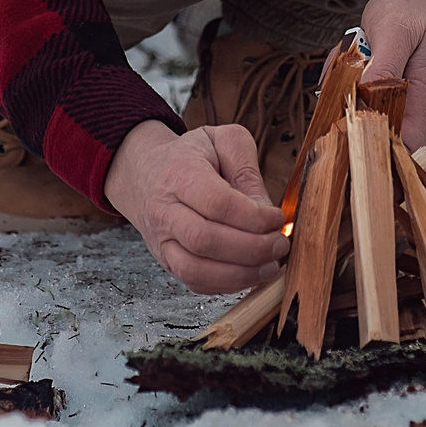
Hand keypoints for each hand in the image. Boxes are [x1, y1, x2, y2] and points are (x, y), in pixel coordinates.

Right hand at [104, 120, 289, 293]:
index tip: (277, 218)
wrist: (145, 174)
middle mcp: (164, 211)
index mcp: (178, 174)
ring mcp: (162, 241)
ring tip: (270, 266)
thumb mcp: (221, 141)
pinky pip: (196, 283)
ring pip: (196, 270)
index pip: (217, 203)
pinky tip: (251, 273)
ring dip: (241, 274)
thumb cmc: (188, 157)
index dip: (254, 217)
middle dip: (252, 249)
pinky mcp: (167, 262)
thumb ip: (246, 168)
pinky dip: (228, 285)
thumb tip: (264, 209)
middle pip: (205, 240)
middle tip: (280, 245)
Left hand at [353, 0, 425, 150]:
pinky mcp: (375, 91)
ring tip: (352, 51)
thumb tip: (367, 99)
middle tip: (344, 73)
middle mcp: (409, 108)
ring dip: (339, 90)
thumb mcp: (396, 32)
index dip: (378, 152)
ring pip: (354, 114)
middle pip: (375, 137)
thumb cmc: (413, 10)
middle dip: (347, 113)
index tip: (348, 134)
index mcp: (421, 100)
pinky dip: (338, 77)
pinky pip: (348, 94)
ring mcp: (392, 100)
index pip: (405, 148)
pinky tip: (348, 51)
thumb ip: (385, 67)